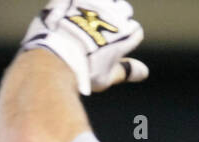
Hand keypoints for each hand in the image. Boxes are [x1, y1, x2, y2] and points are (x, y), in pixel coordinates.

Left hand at [21, 1, 148, 95]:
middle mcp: (117, 14)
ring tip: (83, 23)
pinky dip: (76, 5)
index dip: (124, 41)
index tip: (110, 50)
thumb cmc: (81, 72)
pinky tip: (70, 15)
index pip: (135, 32)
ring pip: (106, 1)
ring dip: (98, 8)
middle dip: (113, 20)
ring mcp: (97, 2)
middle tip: (95, 35)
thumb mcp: (106, 77)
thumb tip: (144, 72)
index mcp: (128, 34)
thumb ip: (126, 70)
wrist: (54, 58)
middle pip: (123, 11)